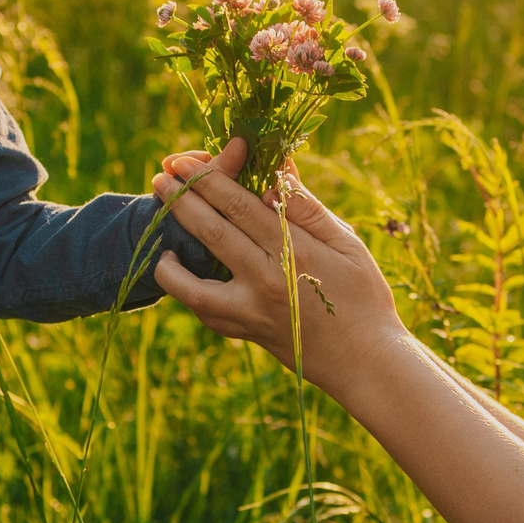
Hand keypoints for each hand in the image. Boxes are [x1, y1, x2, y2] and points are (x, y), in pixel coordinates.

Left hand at [150, 141, 405, 393]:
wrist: (366, 361)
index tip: (187, 161)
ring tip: (158, 229)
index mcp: (292, 252)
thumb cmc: (365, 296)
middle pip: (211, 232)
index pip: (239, 206)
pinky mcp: (245, 332)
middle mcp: (264, 282)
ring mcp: (250, 312)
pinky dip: (185, 291)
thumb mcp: (346, 244)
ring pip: (192, 283)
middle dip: (180, 200)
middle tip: (159, 176)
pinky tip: (178, 271)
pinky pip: (204, 311)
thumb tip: (276, 172)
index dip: (209, 179)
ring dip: (169, 252)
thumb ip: (307, 209)